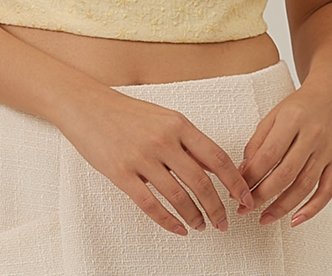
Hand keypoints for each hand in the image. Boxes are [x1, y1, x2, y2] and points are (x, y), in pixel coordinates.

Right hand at [56, 86, 255, 236]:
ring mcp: (141, 157)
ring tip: (201, 226)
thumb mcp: (163, 117)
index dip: (234, 181)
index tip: (244, 197)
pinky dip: (168, 221)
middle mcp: (163, 139)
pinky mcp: (121, 172)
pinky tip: (177, 228)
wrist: (87, 105)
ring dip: (194, 216)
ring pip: (178, 196)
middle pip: (201, 181)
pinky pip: (150, 204)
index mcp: (178, 123)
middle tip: (224, 222)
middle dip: (217, 207)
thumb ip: (188, 141)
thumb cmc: (126, 111)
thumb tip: (214, 168)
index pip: (216, 156)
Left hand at [236, 79, 331, 227]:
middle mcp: (312, 135)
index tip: (237, 189)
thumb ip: (258, 141)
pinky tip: (296, 219)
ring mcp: (327, 151)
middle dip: (262, 195)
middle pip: (285, 173)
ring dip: (282, 207)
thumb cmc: (300, 105)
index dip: (251, 176)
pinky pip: (327, 191)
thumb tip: (244, 171)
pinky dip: (312, 209)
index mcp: (293, 119)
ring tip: (264, 218)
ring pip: (304, 186)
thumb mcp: (274, 114)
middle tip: (245, 208)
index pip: (269, 154)